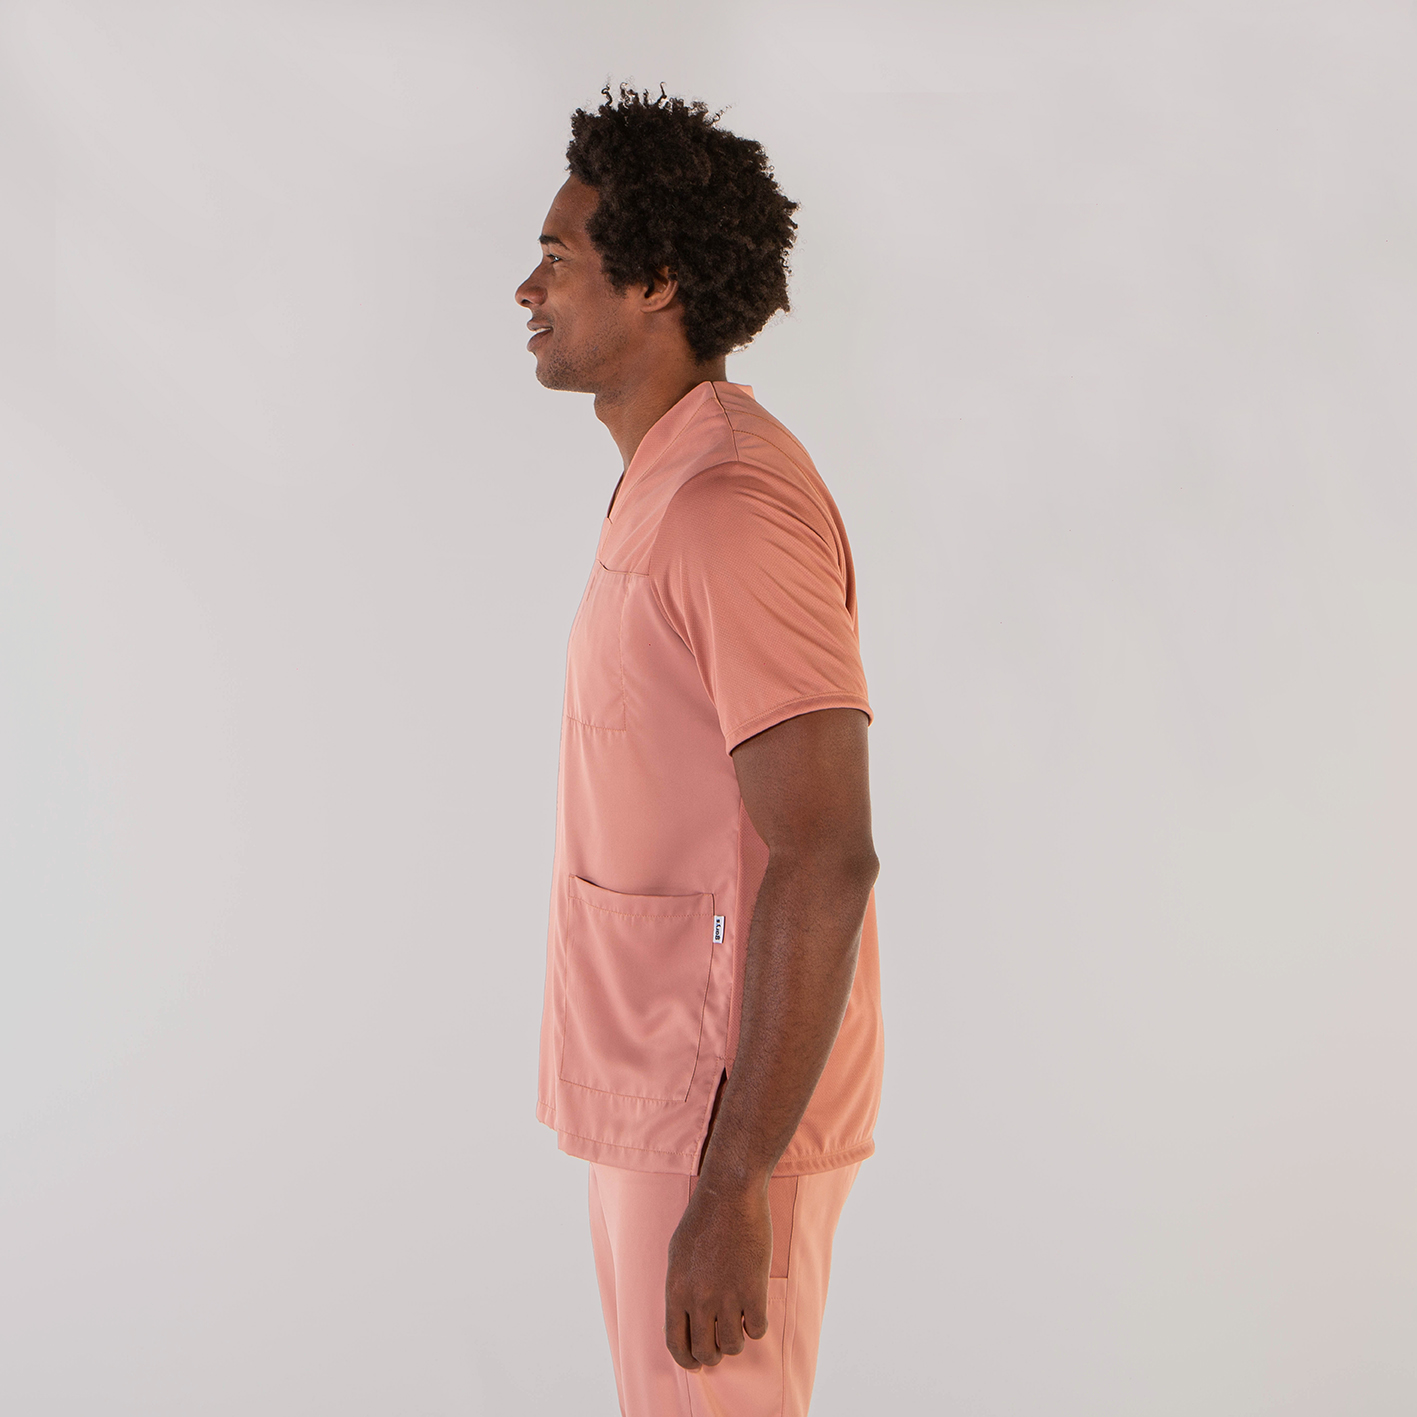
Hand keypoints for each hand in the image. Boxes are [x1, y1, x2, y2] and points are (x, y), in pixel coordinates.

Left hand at [664, 1178, 771, 1369]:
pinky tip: (756, 1309)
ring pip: (732, 1346)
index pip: (676, 1344)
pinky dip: (757, 1326)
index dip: (687, 1360)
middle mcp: (698, 1299)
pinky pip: (757, 1329)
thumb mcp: (677, 1253)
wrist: (730, 1193)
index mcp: (675, 1290)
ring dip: (737, 1341)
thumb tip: (683, 1317)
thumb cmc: (703, 1218)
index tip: (697, 1363)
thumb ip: (679, 1287)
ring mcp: (726, 1296)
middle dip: (714, 1354)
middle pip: (705, 1351)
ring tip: (739, 1323)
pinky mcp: (753, 1289)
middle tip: (722, 1343)